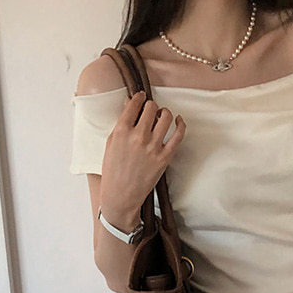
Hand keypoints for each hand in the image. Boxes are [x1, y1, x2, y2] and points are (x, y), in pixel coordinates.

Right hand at [99, 90, 185, 221]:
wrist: (121, 194)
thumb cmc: (113, 170)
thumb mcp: (111, 143)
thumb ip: (121, 123)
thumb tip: (130, 104)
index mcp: (121, 130)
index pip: (134, 103)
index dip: (139, 97)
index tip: (141, 97)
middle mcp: (138, 136)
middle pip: (151, 107)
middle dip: (151, 106)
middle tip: (150, 111)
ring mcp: (153, 147)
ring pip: (166, 117)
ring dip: (164, 113)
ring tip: (161, 116)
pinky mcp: (164, 158)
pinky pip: (178, 135)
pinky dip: (180, 124)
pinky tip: (178, 120)